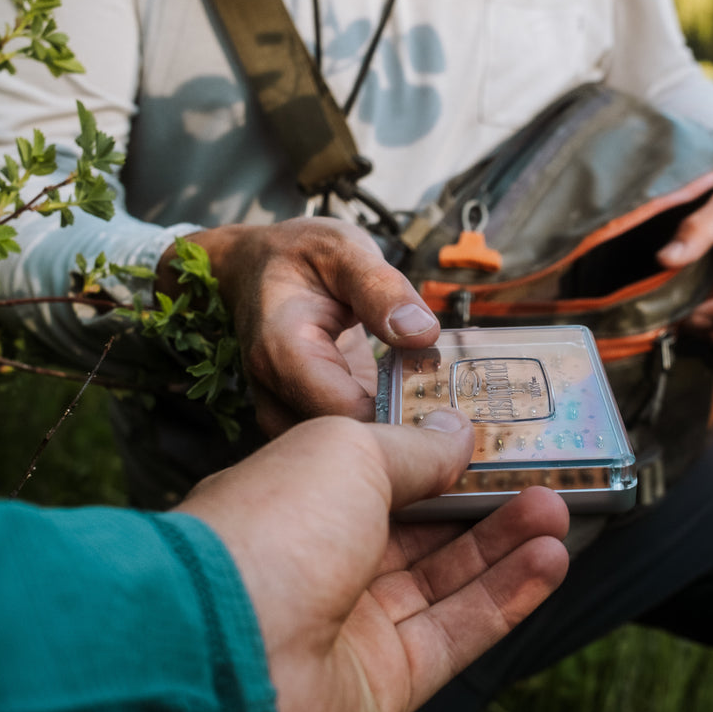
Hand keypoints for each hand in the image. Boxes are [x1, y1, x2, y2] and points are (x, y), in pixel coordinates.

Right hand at [159, 219, 439, 434]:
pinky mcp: (304, 424)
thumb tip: (422, 333)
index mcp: (282, 351)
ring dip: (395, 450)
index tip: (450, 411)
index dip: (398, 421)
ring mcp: (286, 415)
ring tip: (443, 424)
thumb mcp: (343, 250)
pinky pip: (345, 448)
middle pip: (343, 448)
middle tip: (458, 424)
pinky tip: (421, 421)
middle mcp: (275, 395)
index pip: (342, 413)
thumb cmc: (298, 256)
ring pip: (342, 461)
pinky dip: (383, 441)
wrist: (254, 270)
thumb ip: (381, 288)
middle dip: (403, 443)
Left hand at [174, 412, 569, 711]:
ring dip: (503, 547)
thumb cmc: (269, 535)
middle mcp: (313, 567)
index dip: (429, 460)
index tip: (483, 440)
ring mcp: (346, 630)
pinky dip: (504, 598)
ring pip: (441, 582)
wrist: (230, 663)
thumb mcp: (348, 454)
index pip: (369, 478)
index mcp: (289, 504)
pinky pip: (454, 634)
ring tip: (557, 511)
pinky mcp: (381, 687)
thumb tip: (456, 432)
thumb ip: (412, 447)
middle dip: (477, 503)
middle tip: (537, 476)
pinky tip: (548, 561)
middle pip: (413, 533)